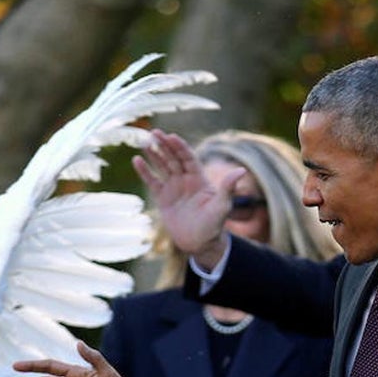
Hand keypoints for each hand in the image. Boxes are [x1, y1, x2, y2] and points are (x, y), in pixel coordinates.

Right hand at [132, 129, 241, 269]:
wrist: (200, 243)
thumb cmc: (214, 225)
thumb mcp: (222, 206)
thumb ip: (228, 188)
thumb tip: (241, 171)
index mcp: (199, 178)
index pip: (188, 158)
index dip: (179, 147)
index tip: (171, 136)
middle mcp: (185, 180)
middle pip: (173, 158)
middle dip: (164, 145)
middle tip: (153, 132)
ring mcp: (173, 188)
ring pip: (162, 166)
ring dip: (153, 154)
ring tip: (143, 142)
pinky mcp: (163, 198)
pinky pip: (152, 181)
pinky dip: (144, 171)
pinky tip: (136, 160)